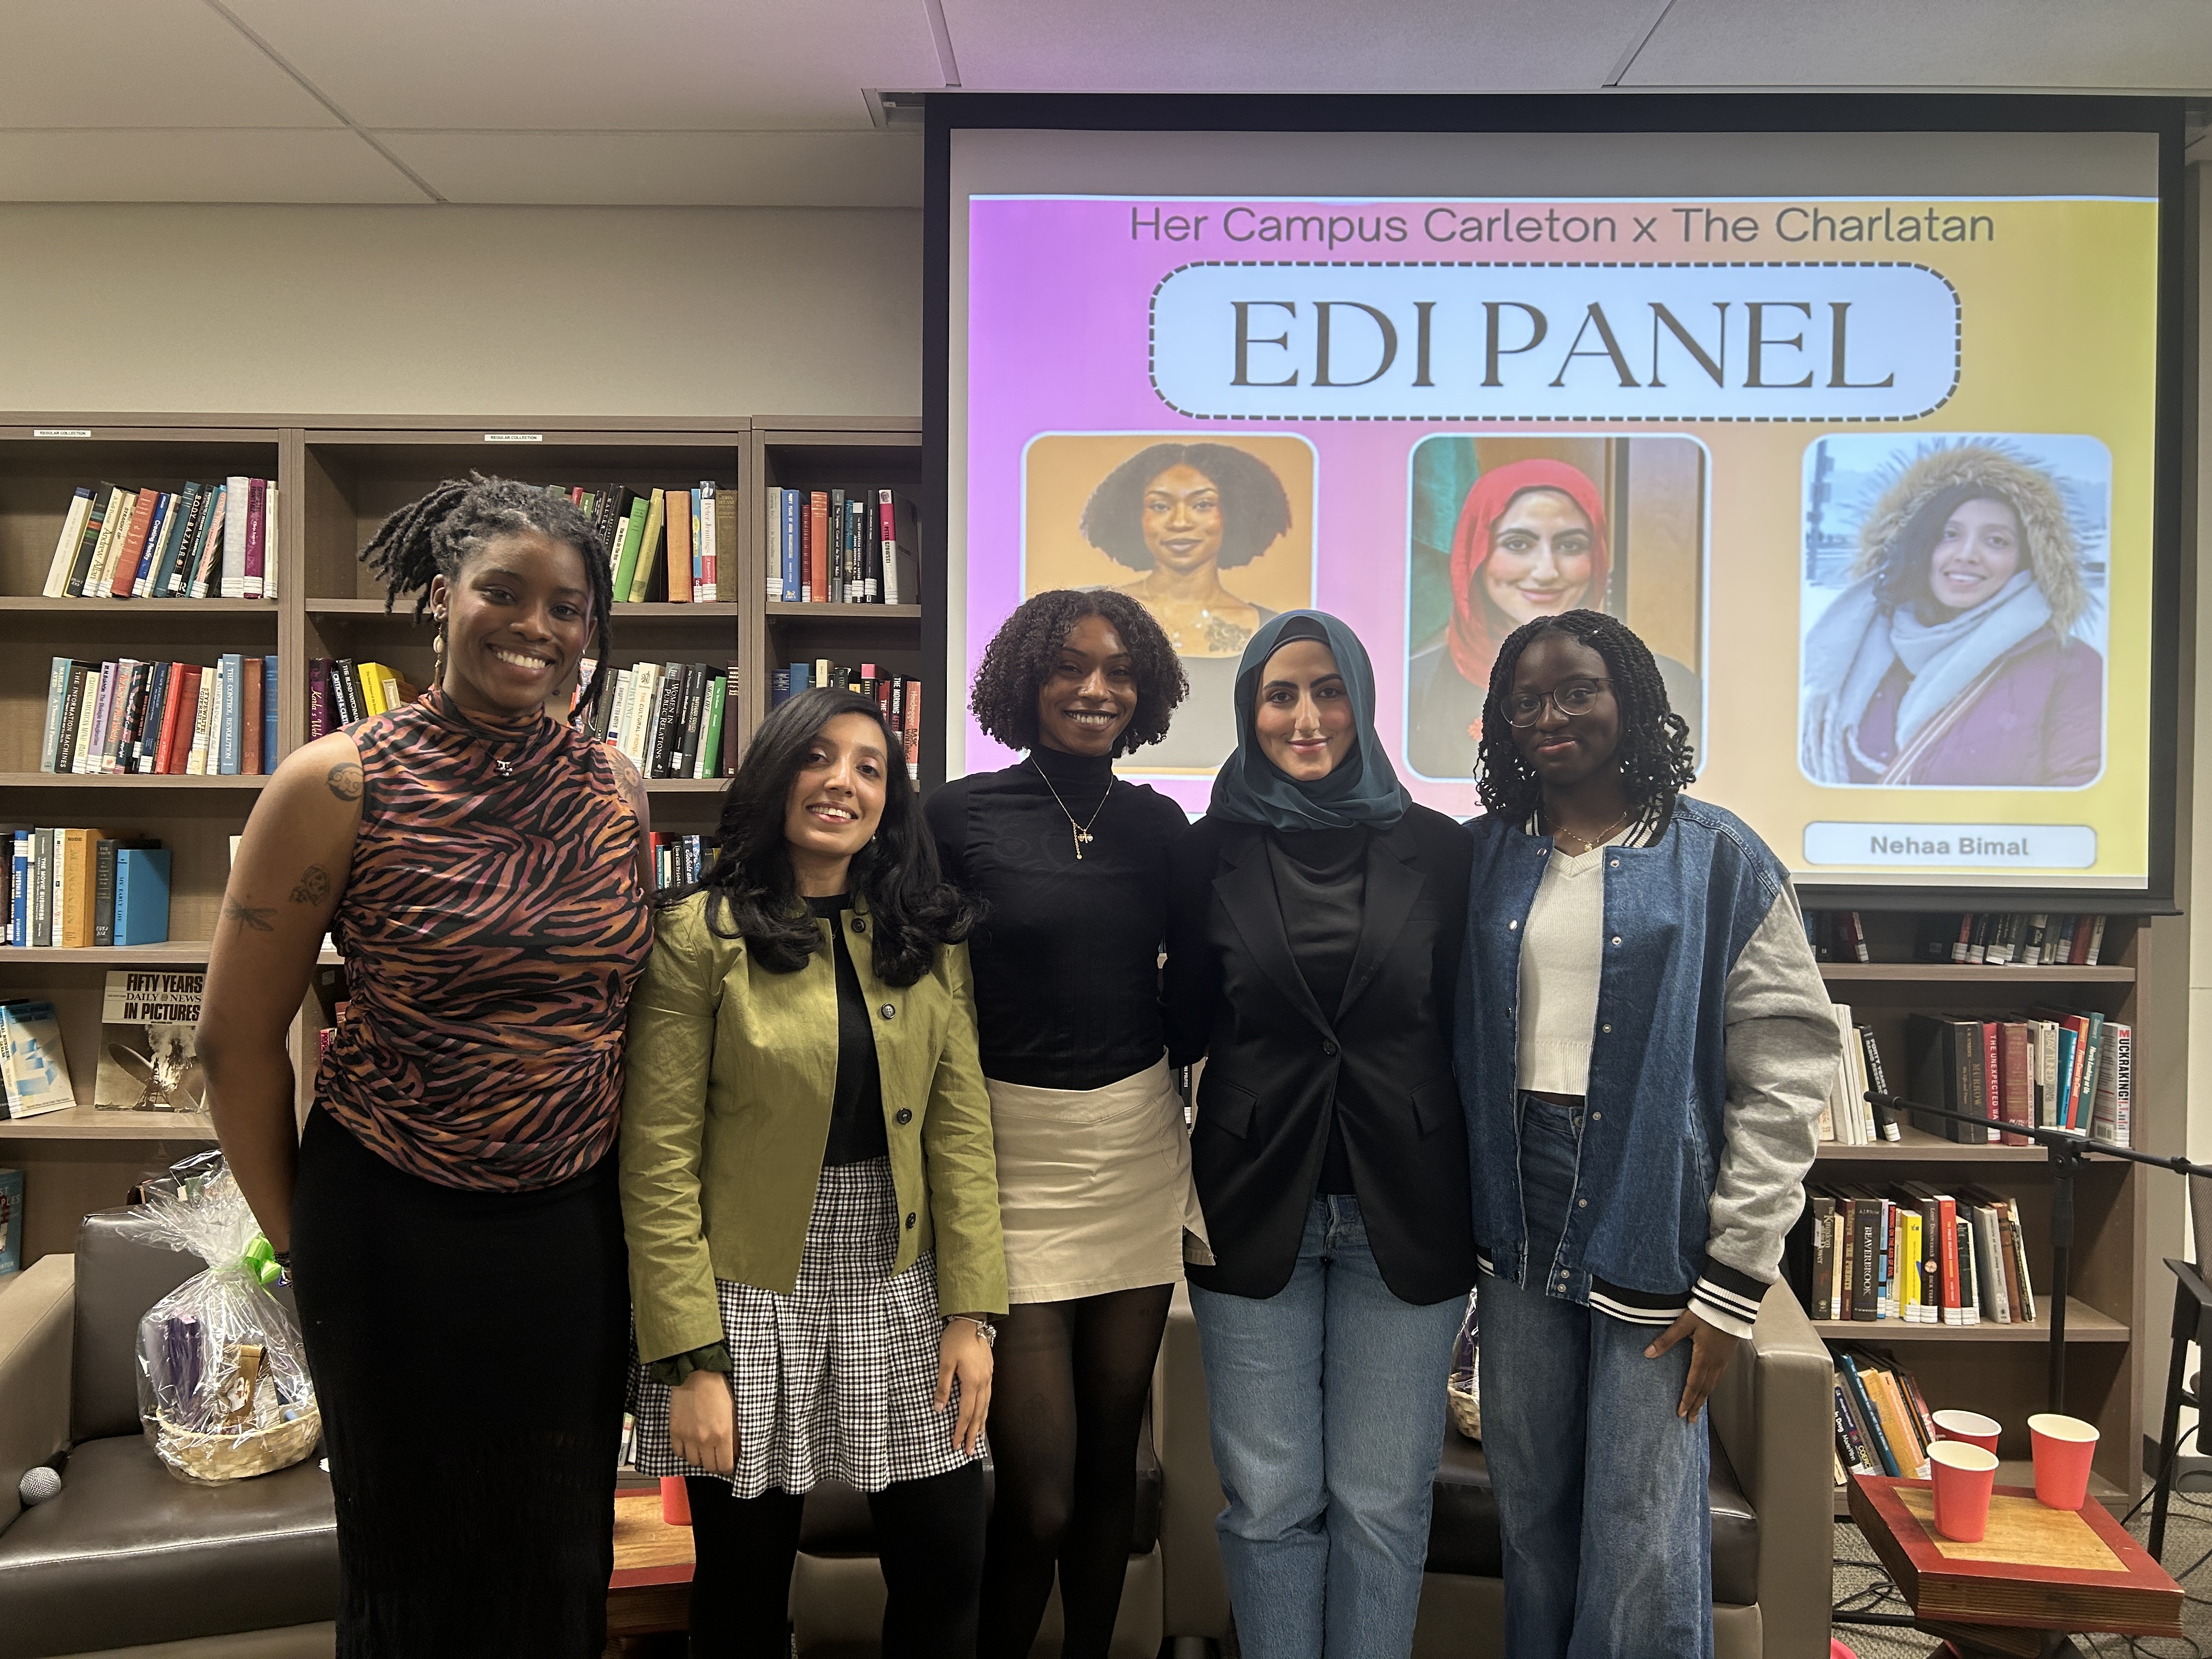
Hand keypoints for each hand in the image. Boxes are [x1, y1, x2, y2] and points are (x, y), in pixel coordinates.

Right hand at [669, 1369, 735, 1474]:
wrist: (696, 1374)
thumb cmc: (719, 1390)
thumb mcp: (733, 1412)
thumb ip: (734, 1435)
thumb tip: (735, 1451)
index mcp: (723, 1435)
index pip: (725, 1465)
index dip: (728, 1468)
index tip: (729, 1465)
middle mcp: (705, 1440)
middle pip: (710, 1467)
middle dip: (715, 1464)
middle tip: (717, 1457)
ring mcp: (688, 1437)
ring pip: (693, 1462)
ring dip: (700, 1458)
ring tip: (703, 1450)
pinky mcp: (675, 1431)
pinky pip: (679, 1452)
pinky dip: (685, 1452)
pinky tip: (690, 1444)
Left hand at [935, 1317, 993, 1454]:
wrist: (972, 1320)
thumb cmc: (955, 1339)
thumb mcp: (945, 1362)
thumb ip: (942, 1387)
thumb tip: (938, 1408)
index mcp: (972, 1381)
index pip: (965, 1413)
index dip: (959, 1430)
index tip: (955, 1444)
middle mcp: (983, 1382)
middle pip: (979, 1414)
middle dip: (972, 1434)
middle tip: (968, 1451)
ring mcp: (988, 1377)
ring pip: (986, 1407)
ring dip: (981, 1425)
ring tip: (977, 1439)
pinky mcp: (989, 1371)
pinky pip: (988, 1397)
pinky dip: (985, 1410)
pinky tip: (983, 1414)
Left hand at [1644, 1310, 1739, 1419]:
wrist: (1731, 1301)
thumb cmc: (1707, 1310)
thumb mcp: (1684, 1323)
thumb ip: (1666, 1339)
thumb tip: (1648, 1353)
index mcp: (1703, 1357)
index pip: (1693, 1384)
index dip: (1687, 1400)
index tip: (1681, 1413)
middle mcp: (1715, 1361)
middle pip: (1705, 1389)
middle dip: (1696, 1405)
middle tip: (1691, 1420)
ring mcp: (1724, 1358)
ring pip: (1713, 1384)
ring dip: (1704, 1397)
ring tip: (1699, 1408)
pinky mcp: (1728, 1353)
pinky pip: (1719, 1376)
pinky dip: (1712, 1386)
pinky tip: (1709, 1386)